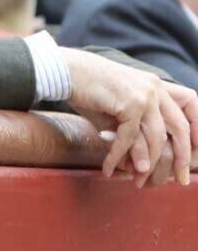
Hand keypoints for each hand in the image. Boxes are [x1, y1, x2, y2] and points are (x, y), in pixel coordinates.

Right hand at [63, 48, 197, 187]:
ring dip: (147, 164)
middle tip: (181, 179)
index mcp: (157, 85)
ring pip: (156, 138)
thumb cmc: (88, 89)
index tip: (196, 154)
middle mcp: (156, 87)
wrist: (65, 71)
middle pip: (180, 128)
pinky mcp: (130, 103)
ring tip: (139, 180)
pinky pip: (130, 138)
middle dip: (183, 158)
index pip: (191, 106)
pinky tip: (109, 168)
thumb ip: (133, 131)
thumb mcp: (118, 108)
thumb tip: (138, 163)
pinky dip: (118, 156)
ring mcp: (145, 94)